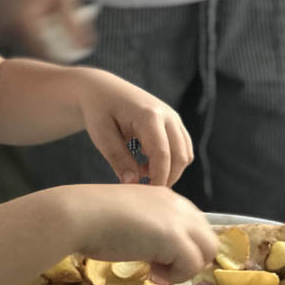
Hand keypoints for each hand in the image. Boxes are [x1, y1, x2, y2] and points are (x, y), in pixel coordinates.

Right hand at [0, 0, 94, 59]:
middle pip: (36, 56)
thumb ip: (75, 23)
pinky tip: (41, 21)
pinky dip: (32, 35)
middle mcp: (7, 32)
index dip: (65, 57)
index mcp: (24, 25)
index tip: (77, 51)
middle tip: (69, 37)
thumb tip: (88, 47)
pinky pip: (19, 40)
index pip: (47, 57)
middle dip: (54, 50)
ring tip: (55, 26)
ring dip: (43, 43)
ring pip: (27, 48)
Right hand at [66, 184, 217, 283]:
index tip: (158, 258)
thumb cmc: (92, 217)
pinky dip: (176, 275)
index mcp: (166, 197)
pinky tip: (152, 272)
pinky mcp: (175, 238)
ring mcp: (178, 220)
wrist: (79, 215)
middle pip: (207, 238)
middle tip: (160, 268)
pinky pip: (193, 264)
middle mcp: (178, 204)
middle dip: (189, 258)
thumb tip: (156, 250)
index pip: (194, 226)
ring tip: (156, 271)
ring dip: (185, 268)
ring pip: (207, 251)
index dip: (181, 246)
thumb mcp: (128, 217)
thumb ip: (148, 227)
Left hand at [76, 69, 192, 186]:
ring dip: (170, 171)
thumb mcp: (102, 135)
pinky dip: (171, 162)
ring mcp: (173, 118)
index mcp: (149, 116)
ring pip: (185, 154)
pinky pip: (182, 148)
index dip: (157, 179)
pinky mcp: (173, 123)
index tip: (144, 195)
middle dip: (167, 178)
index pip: (163, 155)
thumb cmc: (99, 111)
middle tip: (144, 191)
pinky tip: (147, 164)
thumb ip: (118, 159)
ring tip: (142, 174)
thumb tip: (133, 183)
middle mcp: (167, 115)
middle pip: (180, 157)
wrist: (102, 90)